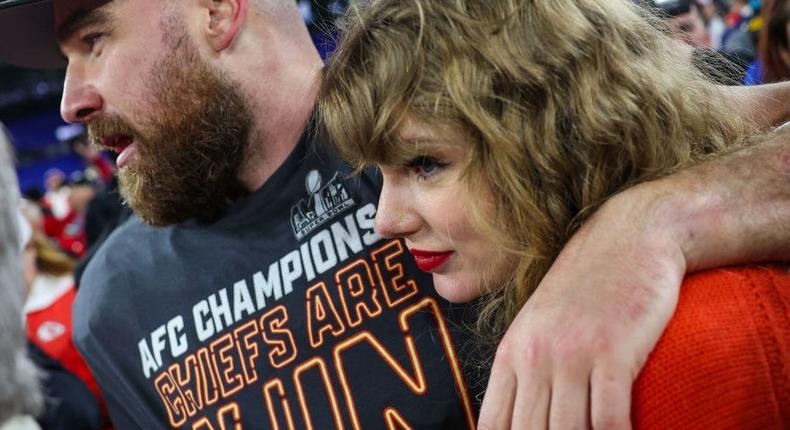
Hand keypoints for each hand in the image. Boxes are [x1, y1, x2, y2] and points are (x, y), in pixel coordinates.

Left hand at [477, 187, 686, 429]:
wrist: (628, 236)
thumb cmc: (586, 286)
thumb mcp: (540, 323)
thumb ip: (525, 367)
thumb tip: (515, 415)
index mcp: (512, 353)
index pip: (493, 425)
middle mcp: (535, 356)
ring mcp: (572, 353)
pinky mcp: (613, 351)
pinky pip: (609, 417)